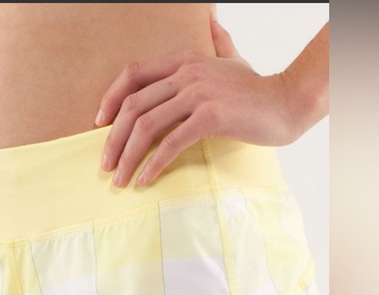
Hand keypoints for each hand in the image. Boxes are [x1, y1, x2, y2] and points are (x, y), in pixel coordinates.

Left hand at [95, 18, 299, 187]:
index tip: (99, 124)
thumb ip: (219, 42)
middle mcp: (186, 74)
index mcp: (184, 61)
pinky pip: (171, 143)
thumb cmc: (257, 89)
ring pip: (147, 126)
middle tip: (105, 165)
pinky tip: (145, 180)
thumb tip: (213, 21)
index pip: (133, 74)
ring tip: (120, 179)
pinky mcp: (210, 117)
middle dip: (113, 140)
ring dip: (128, 157)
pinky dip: (153, 164)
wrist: (289, 102)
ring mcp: (198, 94)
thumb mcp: (232, 60)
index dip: (110, 99)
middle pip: (133, 106)